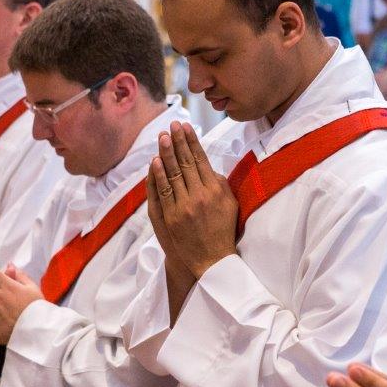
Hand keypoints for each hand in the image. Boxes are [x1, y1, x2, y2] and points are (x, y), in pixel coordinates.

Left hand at [147, 121, 237, 283]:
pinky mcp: (170, 217)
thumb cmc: (223, 230)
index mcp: (215, 190)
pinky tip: (155, 162)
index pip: (200, 159)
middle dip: (178, 141)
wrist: (211, 261)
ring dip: (166, 153)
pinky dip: (157, 176)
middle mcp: (199, 196)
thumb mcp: (230, 204)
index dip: (192, 141)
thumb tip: (208, 167)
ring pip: (172, 174)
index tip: (186, 126)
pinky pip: (162, 192)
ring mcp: (183, 207)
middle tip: (172, 125)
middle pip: (185, 163)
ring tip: (162, 137)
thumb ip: (220, 183)